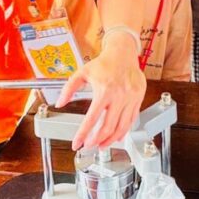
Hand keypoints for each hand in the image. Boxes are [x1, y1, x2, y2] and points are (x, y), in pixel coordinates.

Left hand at [57, 35, 145, 149]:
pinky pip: (132, 119)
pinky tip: (117, 136)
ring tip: (102, 145)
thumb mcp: (82, 73)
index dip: (83, 134)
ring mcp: (130, 98)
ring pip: (122, 127)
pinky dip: (124, 130)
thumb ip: (69, 88)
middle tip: (89, 146)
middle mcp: (119, 96)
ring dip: (111, 139)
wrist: (123, 53)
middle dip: (97, 140)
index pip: (92, 119)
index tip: (77, 143)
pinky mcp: (138, 98)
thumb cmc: (104, 63)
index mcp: (104, 90)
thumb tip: (59, 103)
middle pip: (108, 127)